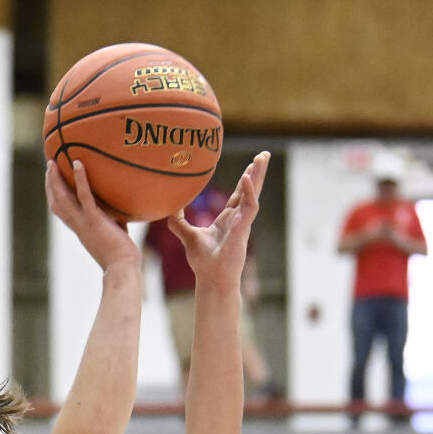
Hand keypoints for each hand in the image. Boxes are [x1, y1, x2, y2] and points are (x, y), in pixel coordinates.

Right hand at [46, 159, 139, 276]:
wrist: (122, 269)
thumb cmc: (122, 256)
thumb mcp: (114, 234)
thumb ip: (113, 221)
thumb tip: (123, 210)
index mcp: (80, 230)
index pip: (61, 212)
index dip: (54, 197)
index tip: (53, 183)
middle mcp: (78, 225)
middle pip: (56, 203)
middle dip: (50, 184)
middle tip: (49, 166)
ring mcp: (84, 222)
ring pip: (62, 197)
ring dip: (55, 179)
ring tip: (52, 162)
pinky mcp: (94, 219)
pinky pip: (84, 196)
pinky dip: (80, 179)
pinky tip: (78, 163)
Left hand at [170, 152, 269, 291]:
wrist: (211, 279)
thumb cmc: (203, 262)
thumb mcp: (187, 235)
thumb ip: (178, 220)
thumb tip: (168, 204)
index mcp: (228, 220)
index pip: (239, 195)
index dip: (244, 180)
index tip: (249, 165)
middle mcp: (238, 219)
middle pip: (251, 190)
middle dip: (258, 172)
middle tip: (264, 154)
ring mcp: (242, 224)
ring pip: (254, 194)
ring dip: (258, 176)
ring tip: (263, 157)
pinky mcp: (243, 229)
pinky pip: (250, 206)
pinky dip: (249, 191)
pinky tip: (247, 177)